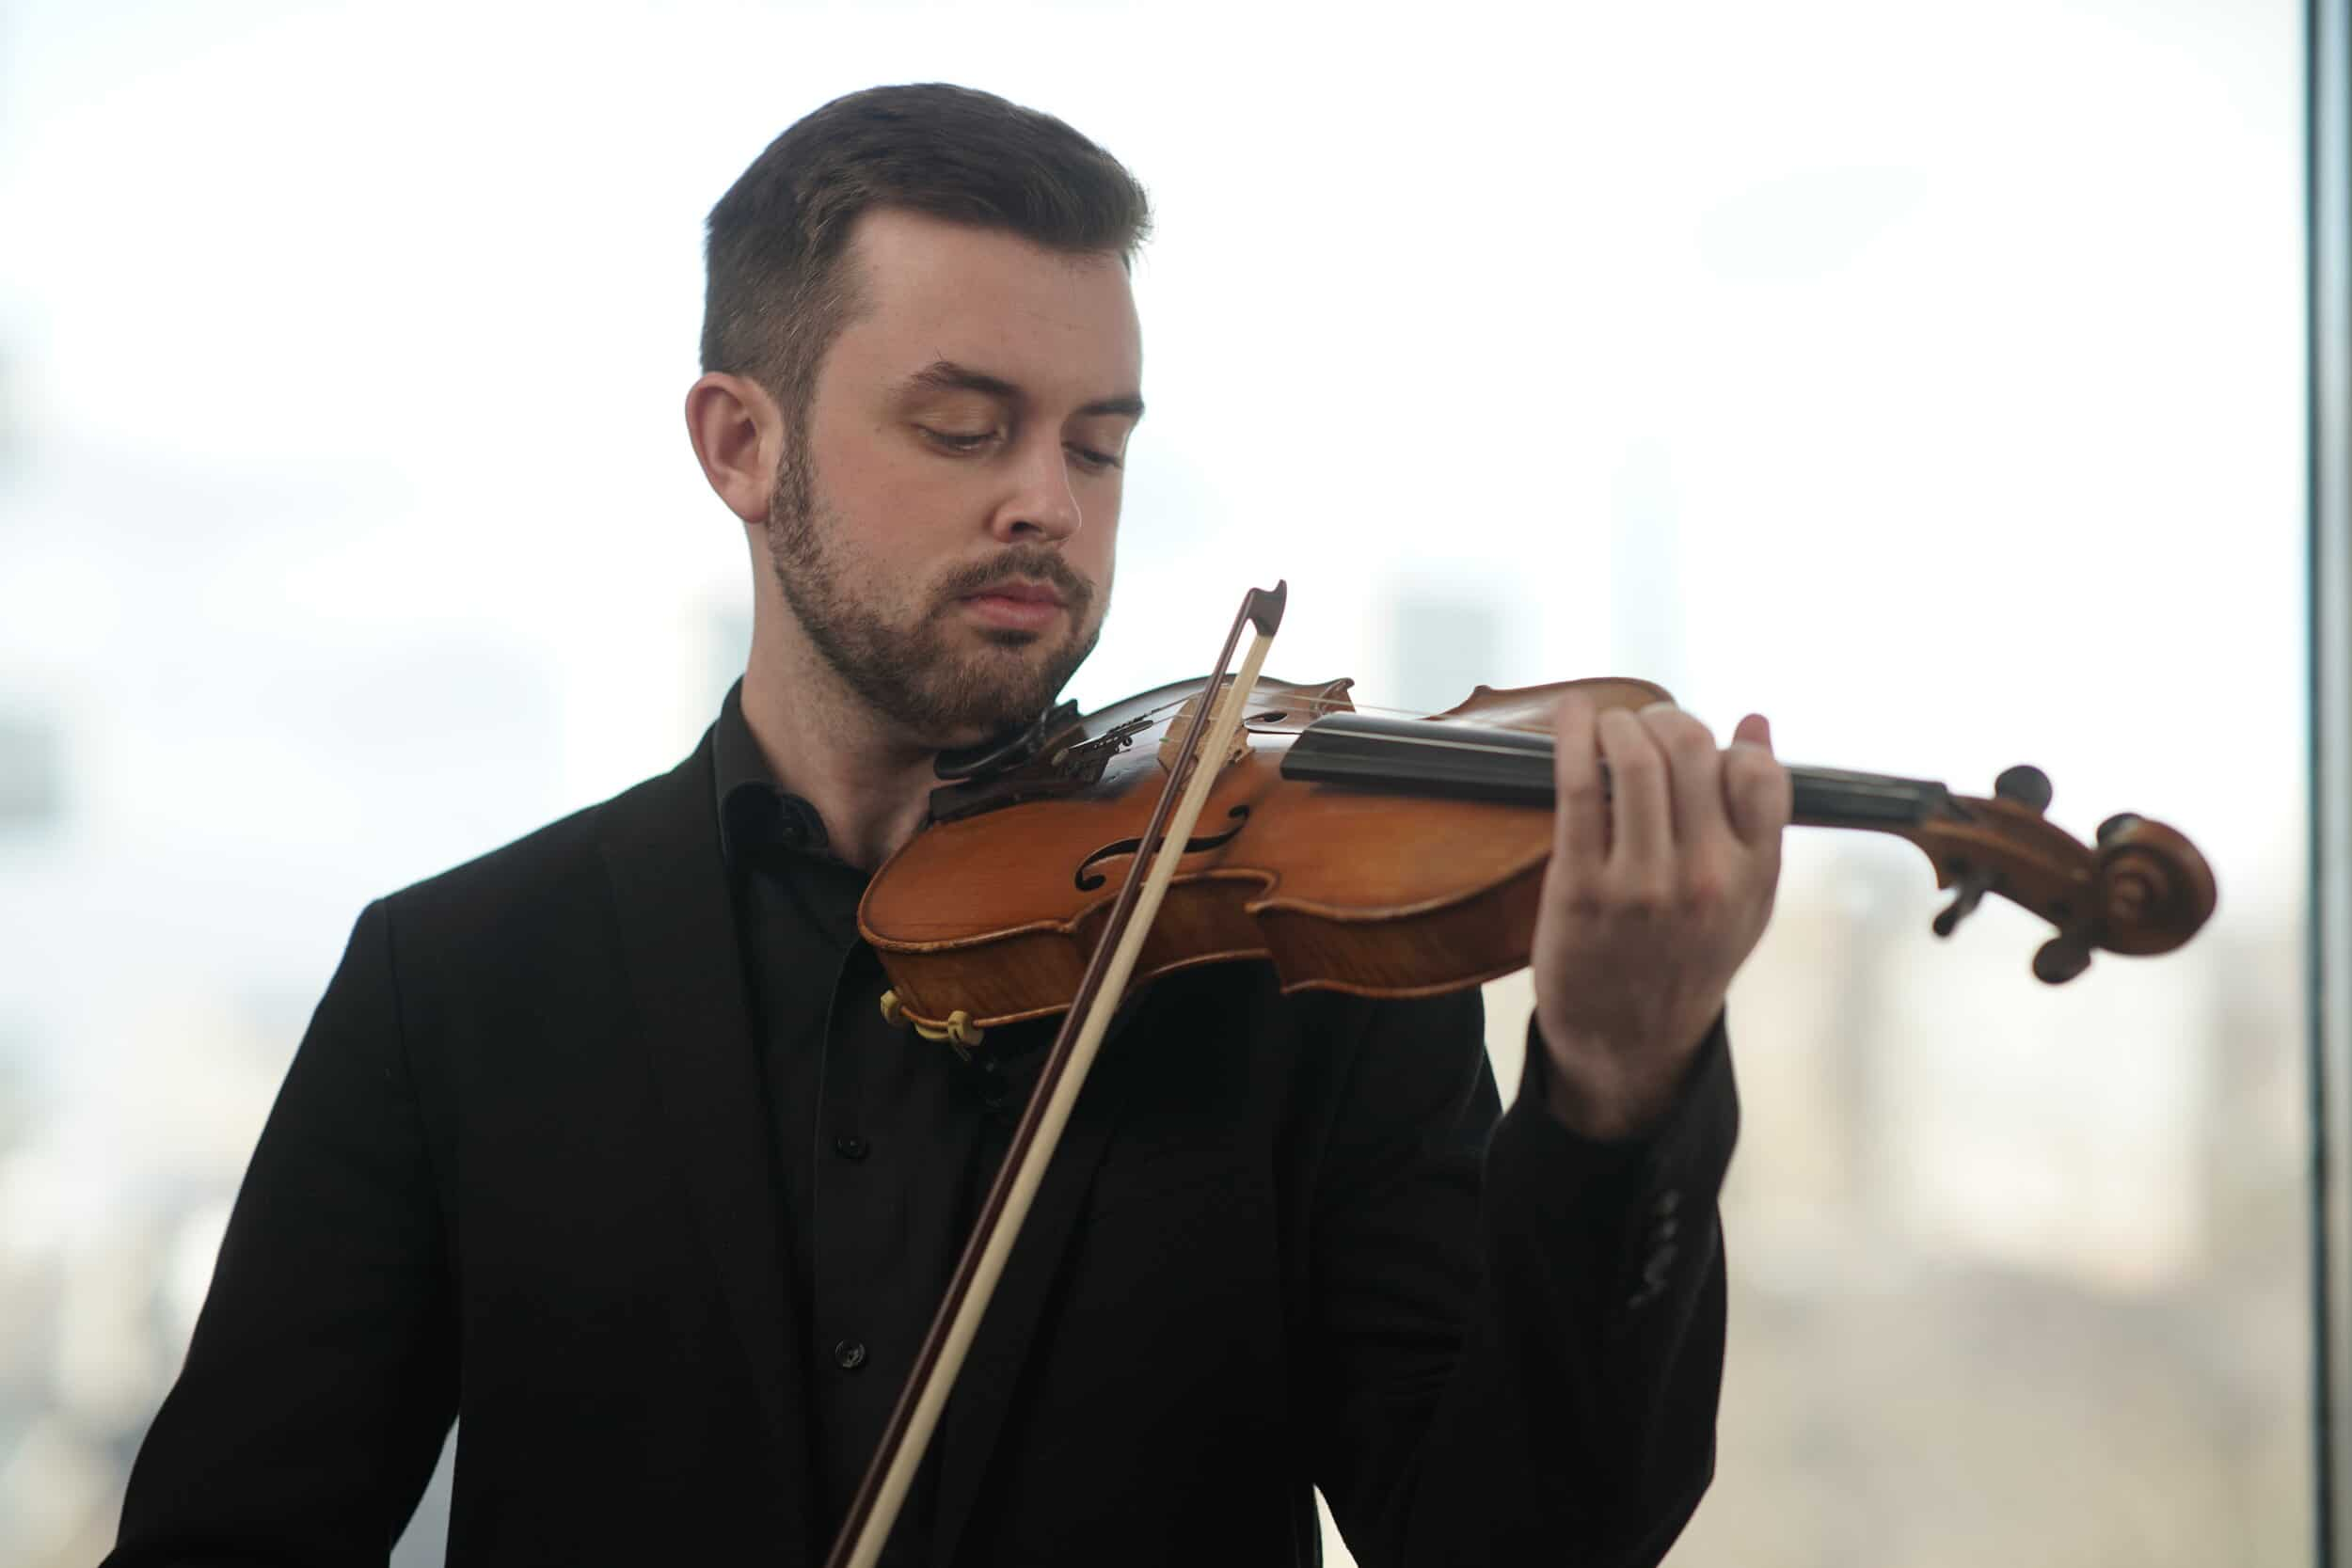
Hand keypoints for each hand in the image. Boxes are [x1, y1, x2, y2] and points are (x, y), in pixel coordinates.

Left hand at [1530, 696, 1790, 1139]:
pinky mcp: (1582, 886)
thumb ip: (1758, 814)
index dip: (1728, 742)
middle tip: (1644, 723)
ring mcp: (1643, 883)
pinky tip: (1571, 714)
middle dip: (1666, 719)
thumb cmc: (1684, 960)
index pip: (1760, 774)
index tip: (1699, 743)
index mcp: (1753, 877)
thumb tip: (1756, 722)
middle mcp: (1706, 878)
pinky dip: (1574, 738)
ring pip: (1639, 762)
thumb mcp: (1746, 901)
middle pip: (1694, 752)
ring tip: (1608, 723)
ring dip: (1619, 722)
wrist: (1626, 1041)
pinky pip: (1581, 790)